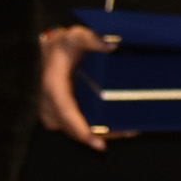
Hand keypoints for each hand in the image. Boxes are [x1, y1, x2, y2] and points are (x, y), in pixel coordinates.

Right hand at [40, 25, 122, 149]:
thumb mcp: (76, 37)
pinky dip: (97, 130)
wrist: (49, 52)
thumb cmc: (64, 45)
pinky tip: (120, 129)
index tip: (99, 143)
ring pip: (78, 131)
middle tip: (130, 131)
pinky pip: (78, 128)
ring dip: (102, 134)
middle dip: (101, 135)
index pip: (66, 113)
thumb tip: (112, 45)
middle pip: (75, 129)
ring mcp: (54, 113)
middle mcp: (50, 105)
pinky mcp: (61, 116)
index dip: (82, 130)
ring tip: (130, 130)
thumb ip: (92, 39)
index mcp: (53, 87)